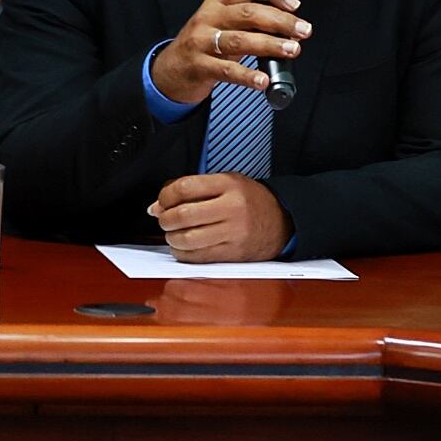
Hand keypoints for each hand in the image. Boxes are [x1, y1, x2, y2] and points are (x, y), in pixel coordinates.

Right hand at [149, 0, 311, 106]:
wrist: (170, 69)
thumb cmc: (205, 44)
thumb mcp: (223, 22)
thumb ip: (252, 18)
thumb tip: (290, 22)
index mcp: (218, 2)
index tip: (295, 4)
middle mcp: (209, 17)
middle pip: (248, 13)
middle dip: (281, 21)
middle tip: (303, 30)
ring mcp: (201, 41)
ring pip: (239, 40)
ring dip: (270, 44)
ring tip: (292, 49)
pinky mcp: (198, 65)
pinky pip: (226, 70)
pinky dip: (247, 76)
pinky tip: (264, 80)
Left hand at [149, 173, 291, 262]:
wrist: (283, 222)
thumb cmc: (251, 202)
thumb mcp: (226, 183)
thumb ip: (193, 189)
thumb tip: (157, 207)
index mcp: (230, 185)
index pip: (184, 188)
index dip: (165, 196)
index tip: (164, 201)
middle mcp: (233, 208)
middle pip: (182, 215)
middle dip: (165, 219)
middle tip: (165, 219)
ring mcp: (234, 233)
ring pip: (186, 239)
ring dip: (172, 237)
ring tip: (175, 233)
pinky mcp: (233, 253)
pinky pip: (196, 257)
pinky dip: (182, 253)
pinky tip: (185, 246)